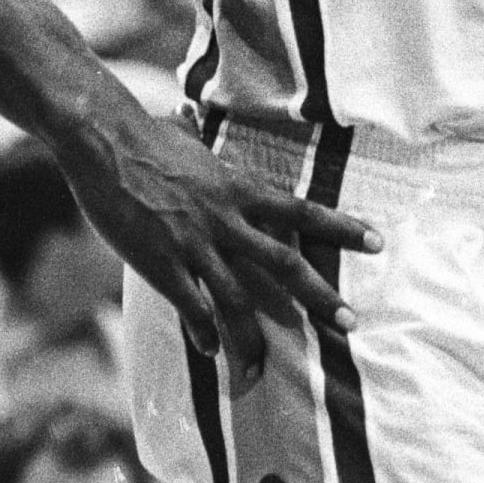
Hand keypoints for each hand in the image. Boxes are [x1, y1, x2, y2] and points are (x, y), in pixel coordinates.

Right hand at [62, 108, 377, 378]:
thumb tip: (186, 114)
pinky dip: (203, 332)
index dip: (341, 227)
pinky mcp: (163, 263)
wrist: (106, 143)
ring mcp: (196, 245)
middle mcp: (227, 220)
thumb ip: (194, 135)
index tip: (377, 241)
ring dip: (252, 338)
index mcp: (240, 189)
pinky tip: (208, 350)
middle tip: (350, 322)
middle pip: (285, 264)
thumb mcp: (183, 135)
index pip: (302, 211)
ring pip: (238, 300)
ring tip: (261, 368)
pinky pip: (192, 307)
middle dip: (320, 296)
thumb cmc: (143, 136)